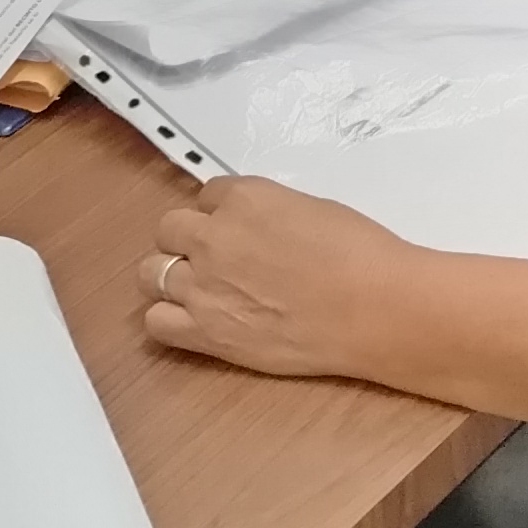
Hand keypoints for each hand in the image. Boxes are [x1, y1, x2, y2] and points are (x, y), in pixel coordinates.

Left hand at [145, 176, 415, 378]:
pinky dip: (170, 319)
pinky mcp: (205, 332)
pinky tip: (196, 321)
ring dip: (172, 277)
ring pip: (151, 273)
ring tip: (203, 291)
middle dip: (189, 240)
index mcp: (243, 199)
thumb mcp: (312, 209)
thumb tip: (257, 229)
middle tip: (219, 259)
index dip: (222, 214)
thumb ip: (268, 215)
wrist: (376, 308)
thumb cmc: (361, 254)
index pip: (208, 196)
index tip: (241, 230)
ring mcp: (203, 286)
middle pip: (169, 229)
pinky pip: (155, 322)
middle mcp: (213, 237)